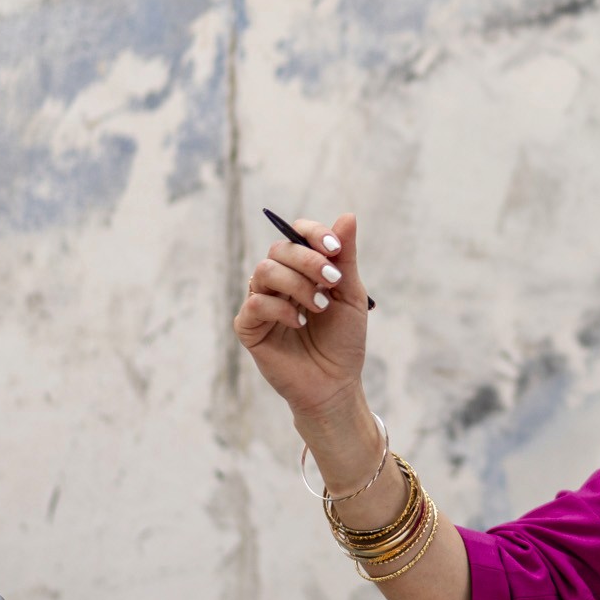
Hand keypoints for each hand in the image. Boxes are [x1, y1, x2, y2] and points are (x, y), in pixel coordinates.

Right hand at [234, 211, 371, 428]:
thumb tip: (348, 216)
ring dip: (297, 284)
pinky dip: (281, 309)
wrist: (336, 384)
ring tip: (320, 306)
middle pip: (280, 249)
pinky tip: (300, 323)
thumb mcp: (350, 294)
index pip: (296, 235)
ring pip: (264, 271)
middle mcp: (278, 282)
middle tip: (333, 281)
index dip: (313, 234)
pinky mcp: (249, 327)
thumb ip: (344, 257)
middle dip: (309, 260)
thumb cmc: (344, 340)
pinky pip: (255, 303)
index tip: (335, 249)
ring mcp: (261, 303)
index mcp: (301, 270)